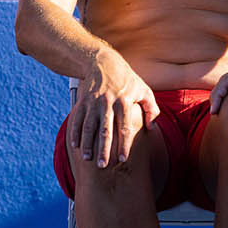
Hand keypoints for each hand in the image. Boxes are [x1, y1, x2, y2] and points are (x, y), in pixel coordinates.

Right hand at [68, 51, 159, 167]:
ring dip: (88, 144)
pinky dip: (75, 132)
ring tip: (88, 159)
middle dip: (104, 149)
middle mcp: (108, 102)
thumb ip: (151, 108)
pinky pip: (77, 119)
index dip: (124, 144)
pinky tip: (75, 145)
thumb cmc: (126, 79)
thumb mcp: (143, 89)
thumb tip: (151, 128)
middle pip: (105, 129)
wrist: (103, 62)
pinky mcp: (82, 100)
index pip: (125, 127)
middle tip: (103, 166)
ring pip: (89, 126)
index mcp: (124, 101)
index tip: (122, 159)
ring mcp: (93, 101)